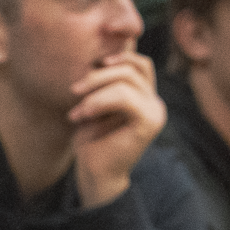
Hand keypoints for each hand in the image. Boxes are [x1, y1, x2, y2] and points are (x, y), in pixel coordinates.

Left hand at [66, 52, 165, 208]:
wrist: (94, 175)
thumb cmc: (91, 141)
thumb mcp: (95, 104)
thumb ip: (103, 82)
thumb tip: (98, 54)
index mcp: (145, 96)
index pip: (137, 62)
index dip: (116, 56)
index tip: (87, 66)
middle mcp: (155, 101)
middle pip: (132, 66)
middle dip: (99, 74)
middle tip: (74, 89)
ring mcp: (155, 111)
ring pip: (127, 78)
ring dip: (95, 89)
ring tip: (76, 109)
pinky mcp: (149, 121)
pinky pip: (124, 96)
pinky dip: (99, 101)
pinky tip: (82, 115)